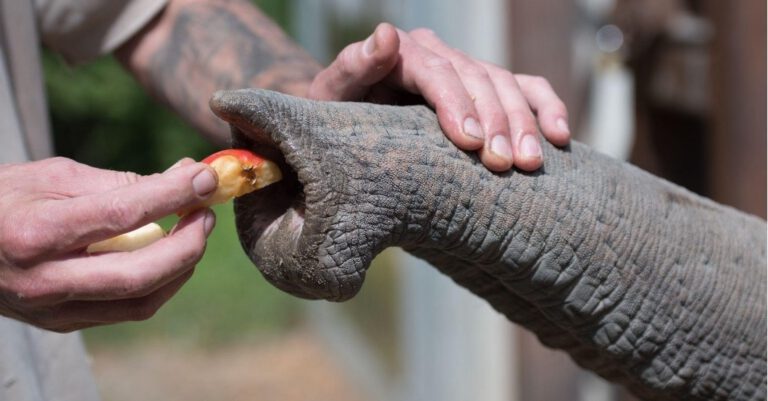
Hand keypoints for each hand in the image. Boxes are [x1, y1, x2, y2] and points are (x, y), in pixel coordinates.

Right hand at [0, 158, 216, 331]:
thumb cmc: (2, 200)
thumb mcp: (51, 177)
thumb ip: (116, 183)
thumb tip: (181, 180)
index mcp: (35, 233)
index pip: (122, 214)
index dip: (172, 195)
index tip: (206, 177)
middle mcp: (43, 280)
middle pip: (140, 274)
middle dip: (187, 244)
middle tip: (206, 212)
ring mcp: (53, 310)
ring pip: (141, 301)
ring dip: (181, 266)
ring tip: (193, 231)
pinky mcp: (62, 323)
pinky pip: (127, 309)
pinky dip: (159, 282)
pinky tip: (169, 255)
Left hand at [308, 23, 570, 171]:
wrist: (353, 127)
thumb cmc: (340, 117)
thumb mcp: (332, 96)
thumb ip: (351, 67)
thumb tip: (385, 34)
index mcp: (403, 53)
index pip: (437, 72)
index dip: (456, 104)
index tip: (470, 143)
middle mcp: (440, 55)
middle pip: (478, 79)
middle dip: (495, 121)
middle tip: (504, 164)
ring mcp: (468, 69)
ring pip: (507, 85)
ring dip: (524, 123)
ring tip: (531, 162)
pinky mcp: (487, 89)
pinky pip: (527, 88)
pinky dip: (547, 108)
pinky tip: (561, 137)